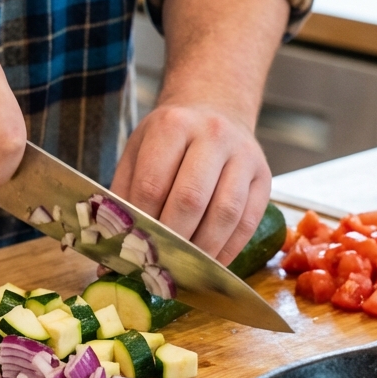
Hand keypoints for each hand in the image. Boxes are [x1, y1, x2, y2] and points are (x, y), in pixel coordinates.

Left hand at [110, 102, 270, 264]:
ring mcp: (244, 156)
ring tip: (185, 268)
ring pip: (225, 213)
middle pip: (190, 199)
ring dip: (203, 249)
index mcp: (173, 125)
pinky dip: (229, 249)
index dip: (142, 222)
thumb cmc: (171, 139)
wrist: (217, 109)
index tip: (133, 248)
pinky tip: (211, 263)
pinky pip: (248, 221)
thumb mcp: (138, 150)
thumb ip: (124, 196)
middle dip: (172, 239)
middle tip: (158, 263)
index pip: (152, 184)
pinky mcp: (264, 178)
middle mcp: (213, 135)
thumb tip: (112, 254)